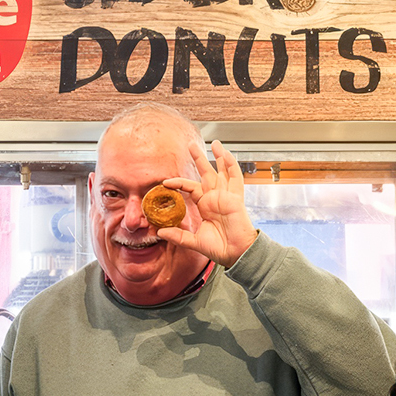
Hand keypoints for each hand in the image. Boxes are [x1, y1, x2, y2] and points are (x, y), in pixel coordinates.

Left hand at [158, 140, 259, 267]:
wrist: (236, 253)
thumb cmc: (219, 248)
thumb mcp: (194, 241)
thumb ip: (178, 236)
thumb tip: (159, 233)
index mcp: (205, 205)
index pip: (190, 187)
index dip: (179, 183)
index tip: (165, 182)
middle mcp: (216, 197)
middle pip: (206, 173)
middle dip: (199, 159)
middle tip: (191, 146)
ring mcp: (227, 196)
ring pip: (222, 171)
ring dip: (218, 156)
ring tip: (214, 142)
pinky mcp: (236, 197)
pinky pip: (236, 178)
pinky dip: (231, 165)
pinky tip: (226, 153)